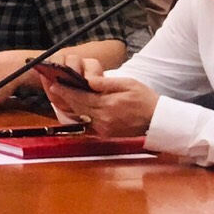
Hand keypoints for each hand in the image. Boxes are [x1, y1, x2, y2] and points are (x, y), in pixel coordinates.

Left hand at [44, 59, 158, 137]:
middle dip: (66, 96)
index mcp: (108, 104)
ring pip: (81, 114)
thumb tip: (88, 80)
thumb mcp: (129, 84)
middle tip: (56, 87)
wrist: (157, 120)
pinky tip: (78, 106)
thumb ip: (107, 83)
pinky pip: (88, 122)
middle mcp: (103, 118)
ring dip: (72, 105)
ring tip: (65, 94)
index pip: (81, 96)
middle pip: (78, 106)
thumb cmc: (145, 99)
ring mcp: (103, 127)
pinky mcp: (105, 133)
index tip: (56, 83)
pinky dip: (82, 114)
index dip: (67, 90)